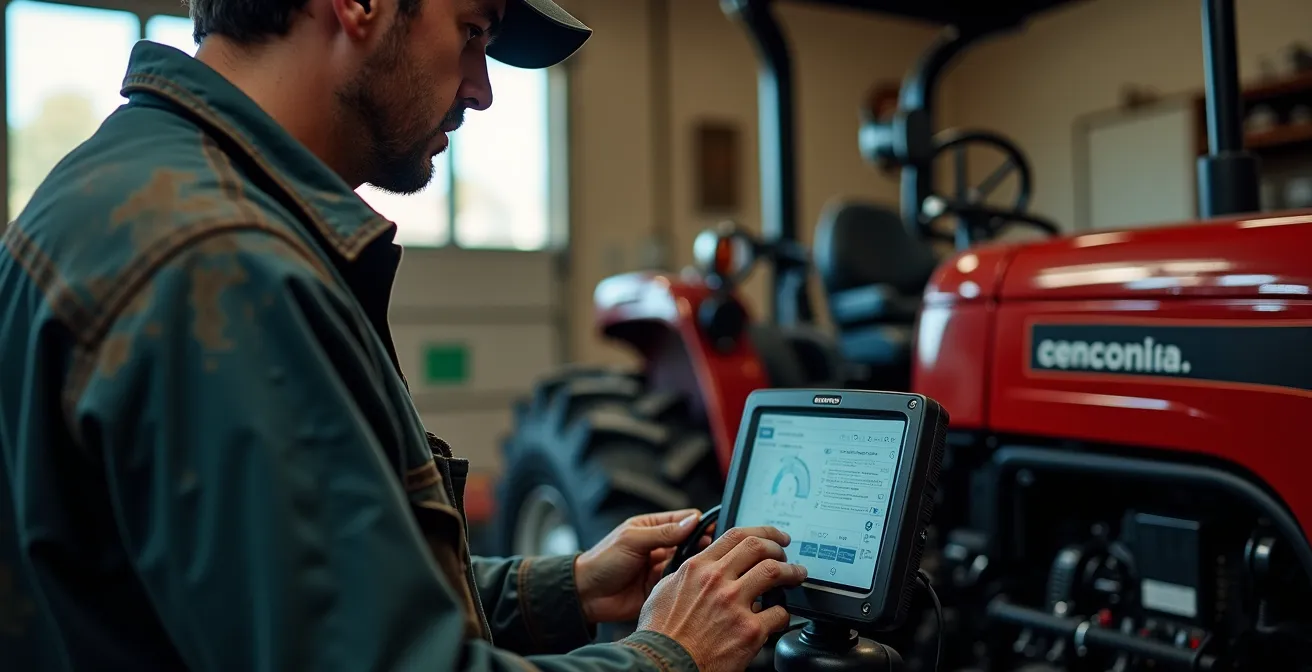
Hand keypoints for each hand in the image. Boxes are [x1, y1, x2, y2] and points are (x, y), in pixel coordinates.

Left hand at [574, 510, 713, 624]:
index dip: (699, 523)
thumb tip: (693, 521)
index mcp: (652, 528)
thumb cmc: (603, 561)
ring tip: (704, 566)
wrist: (587, 595)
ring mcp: (661, 567)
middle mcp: (660, 546)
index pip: (684, 520)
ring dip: (696, 564)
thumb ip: (663, 532)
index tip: (712, 529)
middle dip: (702, 545)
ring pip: (689, 563)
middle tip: (711, 550)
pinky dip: (687, 582)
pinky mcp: (661, 587)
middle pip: (691, 542)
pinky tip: (693, 582)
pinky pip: (681, 583)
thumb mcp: (633, 540)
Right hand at [637, 526, 806, 671]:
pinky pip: (779, 613)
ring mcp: (735, 604)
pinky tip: (779, 616)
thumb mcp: (664, 590)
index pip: (736, 535)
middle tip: (786, 555)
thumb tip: (698, 566)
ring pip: (775, 573)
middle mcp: (717, 581)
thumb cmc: (662, 633)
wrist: (665, 664)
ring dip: (791, 572)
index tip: (774, 537)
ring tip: (796, 576)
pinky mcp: (750, 631)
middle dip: (779, 549)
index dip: (762, 532)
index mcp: (698, 568)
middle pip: (759, 548)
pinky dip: (783, 613)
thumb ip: (685, 573)